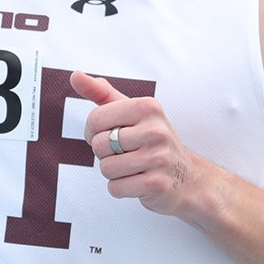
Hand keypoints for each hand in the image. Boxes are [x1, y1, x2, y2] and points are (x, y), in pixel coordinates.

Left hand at [73, 70, 206, 215]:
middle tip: (127, 153)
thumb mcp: (131, 112)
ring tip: (134, 167)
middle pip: (98, 145)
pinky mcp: (156, 184)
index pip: (95, 119)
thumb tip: (75, 75)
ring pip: (106, 169)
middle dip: (105, 153)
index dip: (94, 132)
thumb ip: (102, 93)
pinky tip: (138, 181)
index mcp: (147, 107)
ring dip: (113, 172)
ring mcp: (158, 158)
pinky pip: (115, 188)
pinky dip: (121, 188)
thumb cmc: (153, 141)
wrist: (188, 177)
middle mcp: (156, 130)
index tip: (110, 134)